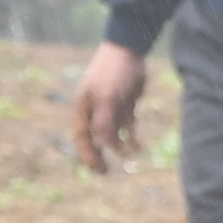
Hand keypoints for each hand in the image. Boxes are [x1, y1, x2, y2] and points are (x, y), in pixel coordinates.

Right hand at [71, 43, 151, 172]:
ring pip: (114, 134)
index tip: (97, 169)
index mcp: (84, 107)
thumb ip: (103, 121)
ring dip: (121, 146)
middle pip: (96, 138)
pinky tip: (139, 144)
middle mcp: (96, 110)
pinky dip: (133, 136)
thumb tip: (101, 144)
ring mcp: (111, 108)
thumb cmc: (113, 72)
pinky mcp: (126, 105)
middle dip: (100, 155)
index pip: (82, 137)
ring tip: (133, 153)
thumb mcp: (107, 97)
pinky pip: (128, 126)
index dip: (88, 154)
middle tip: (106, 172)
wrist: (130, 50)